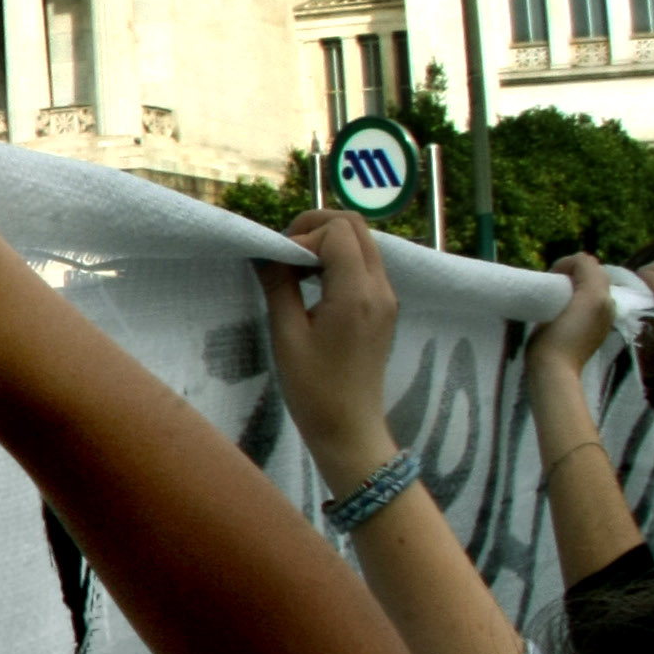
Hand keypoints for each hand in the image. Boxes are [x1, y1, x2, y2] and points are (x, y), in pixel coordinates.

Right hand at [259, 209, 403, 492]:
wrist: (350, 427)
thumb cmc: (313, 388)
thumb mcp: (286, 336)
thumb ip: (279, 286)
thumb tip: (267, 251)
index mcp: (356, 294)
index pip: (336, 233)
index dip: (301, 238)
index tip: (277, 264)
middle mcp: (380, 288)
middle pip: (355, 226)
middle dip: (316, 227)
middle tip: (285, 251)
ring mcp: (387, 297)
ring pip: (363, 241)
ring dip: (328, 242)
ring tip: (296, 267)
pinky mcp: (384, 307)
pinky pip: (366, 263)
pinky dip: (339, 260)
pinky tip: (314, 283)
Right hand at [524, 250, 613, 377]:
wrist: (555, 370)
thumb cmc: (560, 335)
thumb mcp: (584, 297)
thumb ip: (587, 271)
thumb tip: (581, 260)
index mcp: (604, 296)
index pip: (587, 263)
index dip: (567, 264)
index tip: (550, 276)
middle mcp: (607, 304)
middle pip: (589, 274)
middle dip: (571, 274)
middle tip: (552, 285)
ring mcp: (600, 319)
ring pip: (586, 288)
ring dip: (571, 287)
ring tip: (555, 298)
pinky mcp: (591, 331)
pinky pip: (585, 304)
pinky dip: (574, 300)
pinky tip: (561, 312)